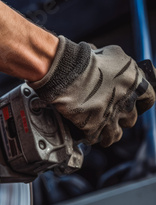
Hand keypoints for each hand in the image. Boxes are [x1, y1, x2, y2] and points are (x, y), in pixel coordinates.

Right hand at [29, 36, 155, 146]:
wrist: (68, 73)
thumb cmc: (88, 60)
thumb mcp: (111, 53)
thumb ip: (119, 64)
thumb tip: (114, 64)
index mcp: (135, 84)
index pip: (149, 99)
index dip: (142, 103)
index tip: (138, 104)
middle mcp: (126, 103)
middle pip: (131, 119)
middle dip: (122, 117)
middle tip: (112, 114)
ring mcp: (110, 117)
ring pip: (115, 134)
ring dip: (109, 132)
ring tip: (102, 131)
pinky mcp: (93, 127)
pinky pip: (95, 138)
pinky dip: (91, 136)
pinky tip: (86, 133)